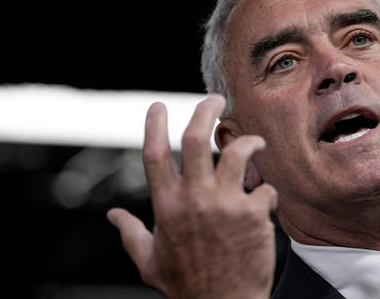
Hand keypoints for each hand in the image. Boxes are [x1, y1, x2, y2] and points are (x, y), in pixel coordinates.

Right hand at [107, 95, 277, 298]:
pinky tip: (265, 199)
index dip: (154, 124)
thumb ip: (130, 233)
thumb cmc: (186, 285)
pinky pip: (265, 187)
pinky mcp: (253, 215)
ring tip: (254, 142)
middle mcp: (194, 199)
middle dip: (206, 109)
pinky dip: (267, 189)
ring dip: (248, 141)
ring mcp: (225, 204)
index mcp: (166, 206)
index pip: (154, 154)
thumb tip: (113, 216)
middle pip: (197, 137)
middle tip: (217, 100)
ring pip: (238, 153)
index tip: (159, 106)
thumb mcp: (148, 260)